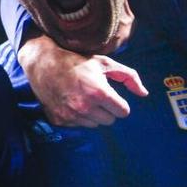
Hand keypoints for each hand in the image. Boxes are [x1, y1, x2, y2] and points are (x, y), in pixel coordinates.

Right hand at [18, 34, 148, 126]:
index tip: (110, 94)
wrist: (42, 63)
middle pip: (110, 120)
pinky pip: (78, 125)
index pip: (123, 112)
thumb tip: (144, 94)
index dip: (119, 102)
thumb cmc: (76, 61)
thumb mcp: (104, 63)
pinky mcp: (59, 120)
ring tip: (82, 97)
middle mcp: (84, 107)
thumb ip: (128, 76)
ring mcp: (70, 115)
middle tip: (95, 95)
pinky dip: (77, 116)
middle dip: (106, 109)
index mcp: (98, 93)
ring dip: (92, 114)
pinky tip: (70, 102)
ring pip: (94, 124)